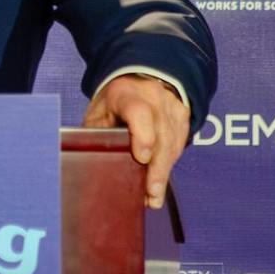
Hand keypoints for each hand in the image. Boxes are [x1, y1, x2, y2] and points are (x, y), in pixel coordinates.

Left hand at [82, 75, 190, 209]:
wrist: (136, 78)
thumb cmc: (113, 102)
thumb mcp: (98, 113)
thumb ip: (96, 135)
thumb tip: (92, 166)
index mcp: (125, 93)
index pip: (139, 111)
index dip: (143, 136)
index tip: (142, 158)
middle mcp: (152, 95)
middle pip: (161, 133)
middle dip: (157, 167)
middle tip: (151, 193)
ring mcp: (170, 104)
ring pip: (173, 141)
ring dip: (164, 170)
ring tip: (154, 194)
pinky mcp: (182, 114)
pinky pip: (179, 143)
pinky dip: (170, 162)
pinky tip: (160, 178)